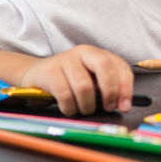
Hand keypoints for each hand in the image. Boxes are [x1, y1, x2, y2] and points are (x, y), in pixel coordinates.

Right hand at [18, 45, 134, 115]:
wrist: (35, 75)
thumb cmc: (67, 81)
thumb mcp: (90, 80)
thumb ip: (106, 87)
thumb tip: (122, 104)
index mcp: (97, 54)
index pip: (120, 66)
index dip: (126, 87)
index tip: (125, 105)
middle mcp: (83, 53)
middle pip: (105, 68)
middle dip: (110, 92)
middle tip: (108, 107)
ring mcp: (65, 60)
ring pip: (84, 86)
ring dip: (86, 105)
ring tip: (83, 109)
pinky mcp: (49, 71)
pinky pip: (65, 95)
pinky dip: (70, 108)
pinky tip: (69, 108)